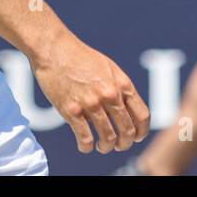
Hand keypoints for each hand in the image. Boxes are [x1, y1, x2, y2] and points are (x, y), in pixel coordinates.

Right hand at [31, 35, 149, 154]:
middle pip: (127, 131)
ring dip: (106, 147)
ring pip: (108, 138)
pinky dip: (87, 147)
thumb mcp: (108, 68)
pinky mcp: (71, 110)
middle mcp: (110, 94)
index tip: (136, 137)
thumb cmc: (80, 57)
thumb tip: (128, 110)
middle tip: (118, 145)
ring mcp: (91, 103)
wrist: (54, 49)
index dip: (141, 132)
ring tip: (102, 147)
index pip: (142, 116)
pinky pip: (85, 138)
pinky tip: (85, 146)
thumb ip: (120, 88)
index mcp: (122, 84)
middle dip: (124, 144)